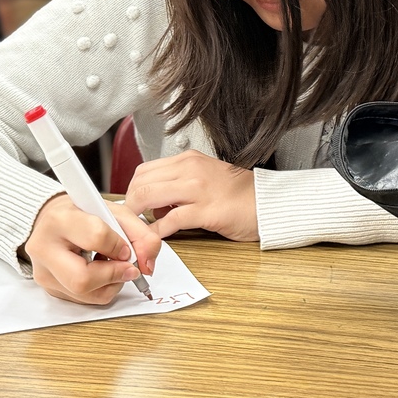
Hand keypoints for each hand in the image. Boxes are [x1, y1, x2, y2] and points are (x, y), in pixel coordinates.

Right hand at [23, 193, 161, 304]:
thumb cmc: (84, 214)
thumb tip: (147, 265)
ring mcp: (43, 272)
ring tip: (112, 265)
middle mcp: (44, 248)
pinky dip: (102, 289)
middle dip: (114, 275)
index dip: (119, 246)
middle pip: (82, 279)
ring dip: (111, 283)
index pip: (95, 237)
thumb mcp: (115, 213)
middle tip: (128, 267)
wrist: (54, 221)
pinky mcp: (50, 289)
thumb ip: (140, 234)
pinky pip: (84, 300)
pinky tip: (101, 271)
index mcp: (60, 219)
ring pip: (85, 294)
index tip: (126, 247)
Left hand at [125, 150, 258, 241]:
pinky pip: (170, 220)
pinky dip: (157, 232)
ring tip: (142, 230)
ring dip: (139, 217)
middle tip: (133, 221)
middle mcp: (190, 170)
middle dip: (130, 205)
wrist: (267, 202)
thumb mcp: (204, 177)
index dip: (133, 191)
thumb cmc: (238, 194)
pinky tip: (158, 237)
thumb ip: (179, 184)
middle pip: (141, 183)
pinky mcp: (206, 211)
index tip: (133, 206)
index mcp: (189, 160)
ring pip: (149, 197)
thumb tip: (155, 202)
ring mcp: (197, 189)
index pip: (145, 171)